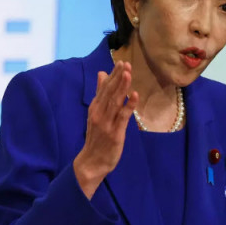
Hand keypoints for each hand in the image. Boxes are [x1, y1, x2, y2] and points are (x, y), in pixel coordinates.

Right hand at [73, 60, 138, 199]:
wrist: (91, 162)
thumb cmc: (96, 137)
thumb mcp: (96, 113)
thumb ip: (100, 93)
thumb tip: (101, 74)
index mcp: (95, 107)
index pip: (104, 88)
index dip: (113, 75)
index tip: (121, 62)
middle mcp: (99, 113)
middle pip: (109, 93)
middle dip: (118, 78)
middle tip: (125, 64)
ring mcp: (107, 123)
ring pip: (115, 102)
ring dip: (122, 88)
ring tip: (128, 74)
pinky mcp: (115, 133)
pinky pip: (122, 118)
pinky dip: (129, 106)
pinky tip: (134, 95)